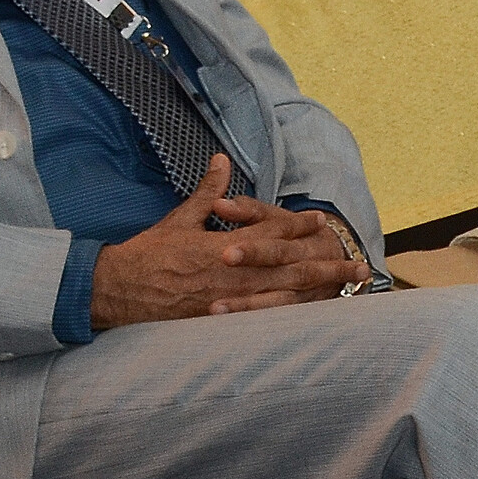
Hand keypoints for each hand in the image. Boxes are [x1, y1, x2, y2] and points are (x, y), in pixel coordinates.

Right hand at [88, 155, 363, 326]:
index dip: (299, 227)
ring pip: (283, 294)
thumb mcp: (180, 218)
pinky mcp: (221, 319)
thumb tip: (222, 159)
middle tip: (359, 266)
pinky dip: (288, 315)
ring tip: (346, 291)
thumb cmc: (148, 253)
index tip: (323, 222)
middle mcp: (233, 272)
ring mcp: (230, 298)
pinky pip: (263, 318)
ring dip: (318, 291)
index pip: (272, 232)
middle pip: (290, 267)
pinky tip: (309, 315)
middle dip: (327, 265)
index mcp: (224, 244)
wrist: (118, 290)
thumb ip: (208, 192)